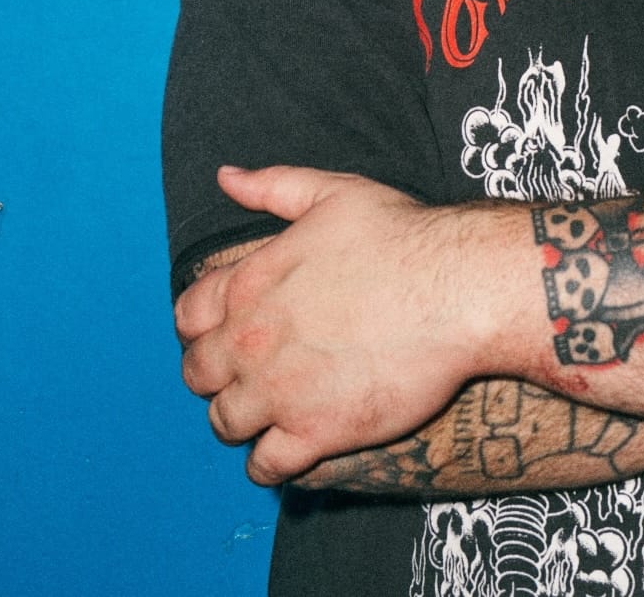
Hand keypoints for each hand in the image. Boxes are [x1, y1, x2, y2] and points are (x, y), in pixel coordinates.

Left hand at [175, 165, 513, 484]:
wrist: (456, 289)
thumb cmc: (400, 236)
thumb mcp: (332, 191)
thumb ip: (272, 185)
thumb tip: (225, 177)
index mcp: (250, 282)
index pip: (188, 315)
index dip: (203, 324)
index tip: (227, 329)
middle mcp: (252, 340)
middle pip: (198, 374)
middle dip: (218, 373)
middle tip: (252, 371)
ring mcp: (279, 391)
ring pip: (224, 422)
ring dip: (242, 417)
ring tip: (271, 409)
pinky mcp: (315, 432)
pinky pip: (265, 465)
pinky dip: (269, 461)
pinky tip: (290, 446)